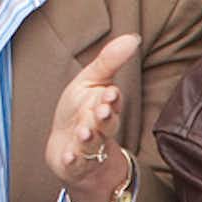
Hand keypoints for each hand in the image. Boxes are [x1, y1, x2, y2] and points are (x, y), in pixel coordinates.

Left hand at [47, 32, 141, 201]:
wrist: (68, 148)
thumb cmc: (80, 111)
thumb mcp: (91, 81)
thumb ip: (110, 60)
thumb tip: (134, 37)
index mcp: (105, 107)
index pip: (112, 103)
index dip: (112, 99)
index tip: (110, 93)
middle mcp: (99, 129)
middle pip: (107, 125)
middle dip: (105, 119)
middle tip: (102, 112)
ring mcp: (88, 148)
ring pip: (92, 144)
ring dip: (89, 138)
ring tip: (84, 132)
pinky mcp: (74, 164)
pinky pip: (75, 164)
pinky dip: (73, 161)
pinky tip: (69, 156)